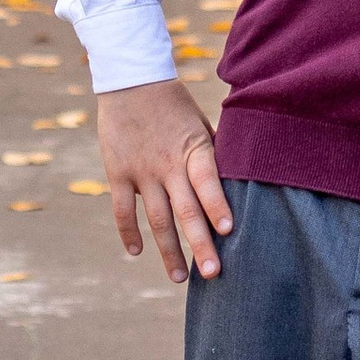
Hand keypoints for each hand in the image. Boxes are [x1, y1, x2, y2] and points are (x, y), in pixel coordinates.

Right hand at [95, 79, 233, 283]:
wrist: (131, 80)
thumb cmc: (175, 105)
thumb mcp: (202, 124)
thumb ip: (216, 155)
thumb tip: (242, 182)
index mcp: (194, 149)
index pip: (208, 181)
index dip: (218, 206)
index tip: (229, 231)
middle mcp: (167, 164)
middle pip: (185, 211)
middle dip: (200, 245)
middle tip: (213, 274)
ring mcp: (141, 171)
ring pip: (156, 219)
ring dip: (168, 251)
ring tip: (178, 279)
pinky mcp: (118, 173)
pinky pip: (123, 210)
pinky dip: (128, 233)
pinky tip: (137, 252)